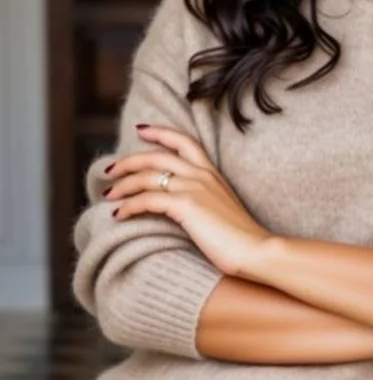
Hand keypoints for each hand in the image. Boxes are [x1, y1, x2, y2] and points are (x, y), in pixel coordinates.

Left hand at [103, 124, 272, 277]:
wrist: (256, 250)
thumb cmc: (243, 240)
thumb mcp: (223, 211)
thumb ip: (205, 201)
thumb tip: (187, 208)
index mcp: (212, 173)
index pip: (184, 141)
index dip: (160, 132)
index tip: (141, 130)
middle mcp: (201, 175)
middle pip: (157, 155)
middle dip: (129, 161)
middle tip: (110, 170)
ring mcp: (193, 188)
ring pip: (147, 176)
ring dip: (123, 184)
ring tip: (108, 194)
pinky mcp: (185, 205)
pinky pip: (146, 199)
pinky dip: (128, 206)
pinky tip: (118, 214)